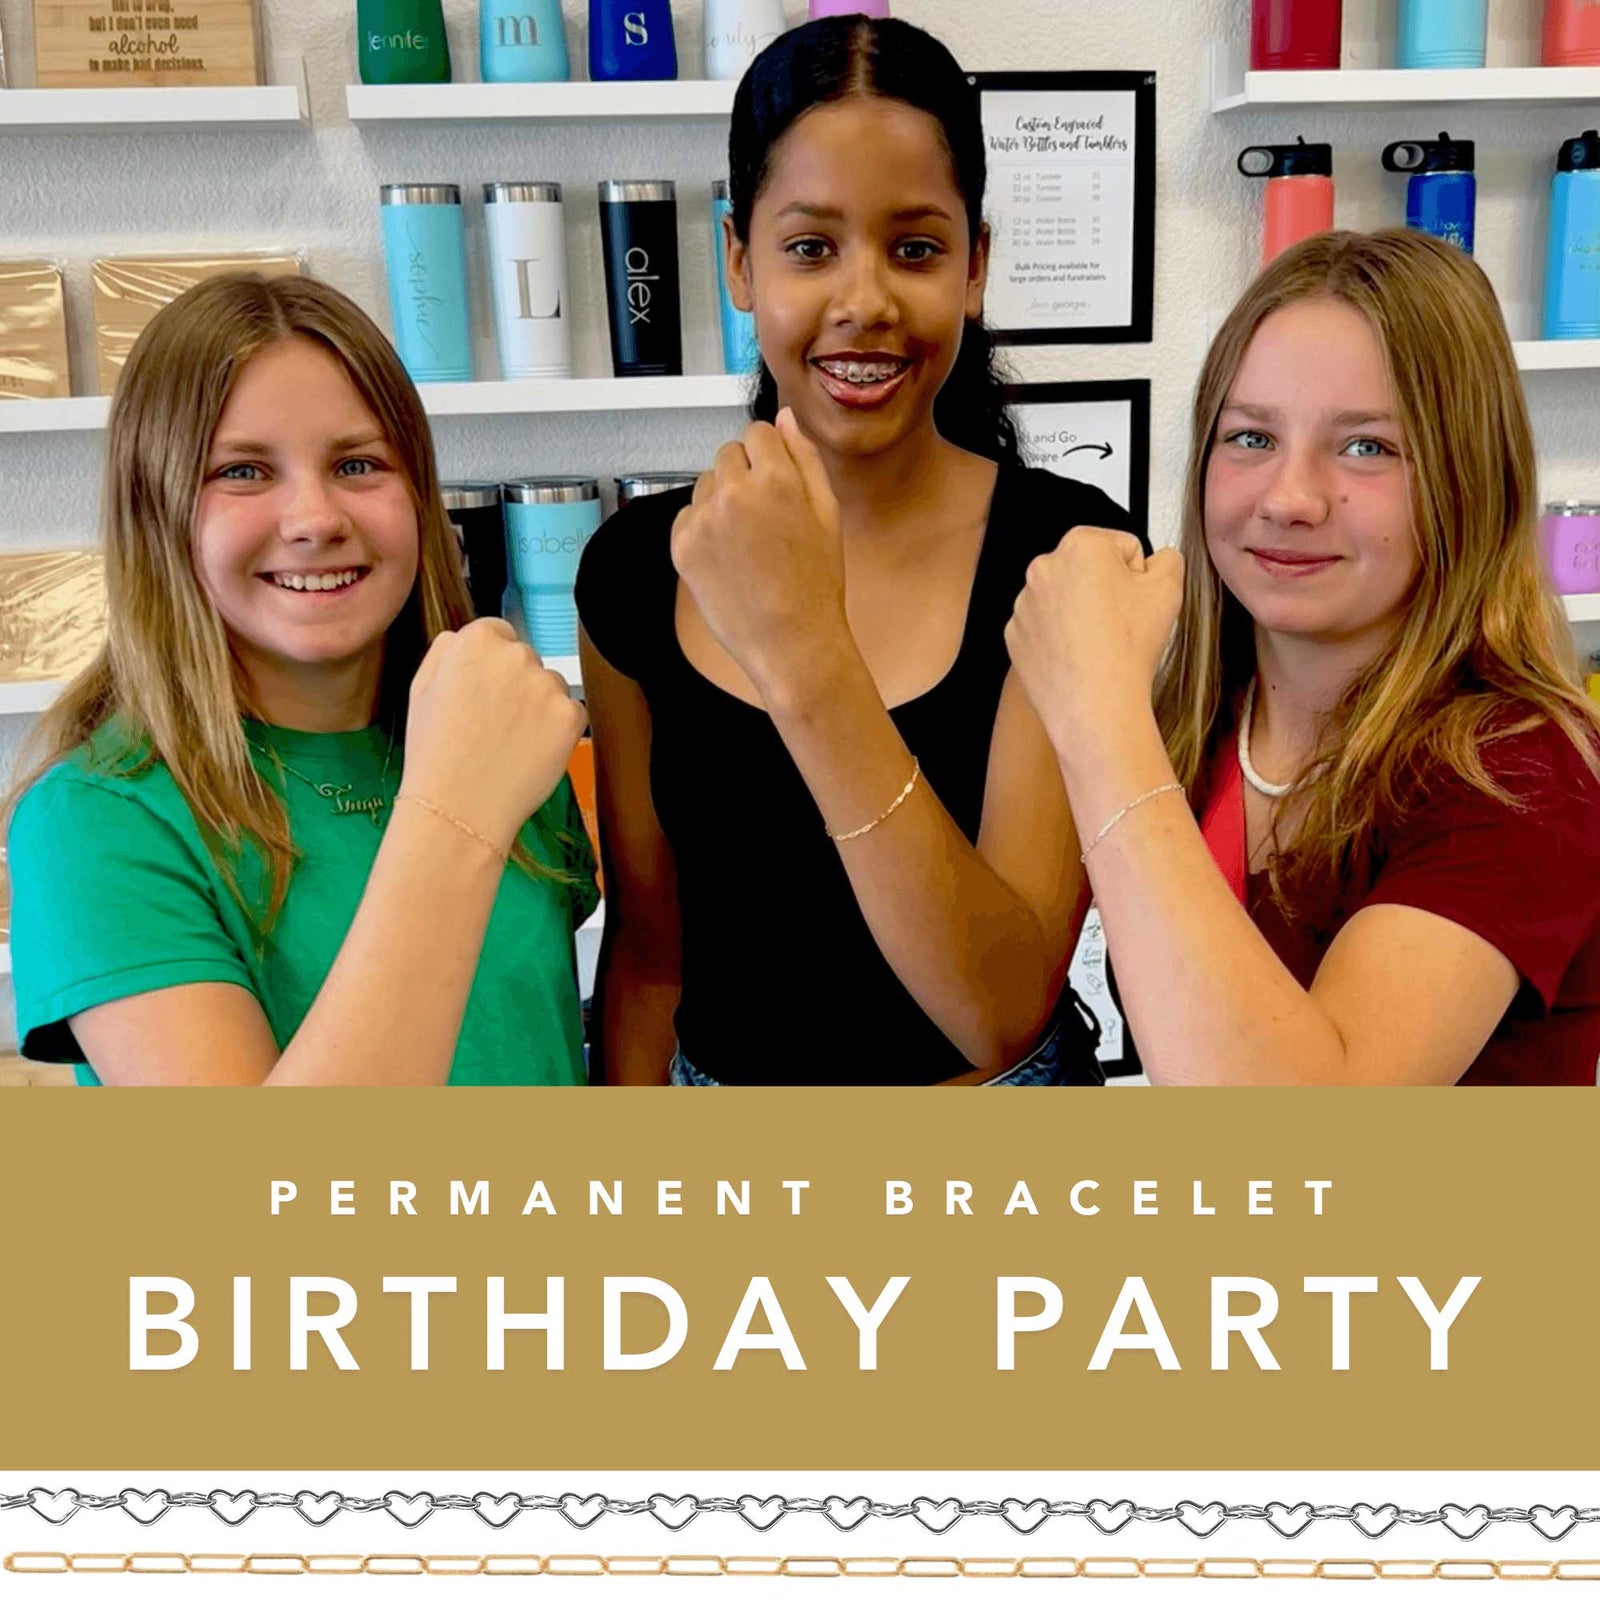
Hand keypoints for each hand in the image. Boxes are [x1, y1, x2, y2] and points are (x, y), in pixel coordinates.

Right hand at [402, 617, 585, 854]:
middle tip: (494, 724)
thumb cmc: (434, 752)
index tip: (485, 691)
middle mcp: (517, 654)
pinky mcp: (571, 715)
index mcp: (476, 640)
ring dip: (539, 706)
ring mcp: (548, 684)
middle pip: (526, 659)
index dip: (490, 665)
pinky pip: (571, 713)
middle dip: (515, 684)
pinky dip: (558, 731)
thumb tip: (465, 637)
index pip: (498, 633)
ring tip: (510, 743)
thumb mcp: (421, 688)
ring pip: (550, 686)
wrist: (459, 806)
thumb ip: (446, 650)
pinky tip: (530, 752)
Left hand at [669, 408, 847, 695]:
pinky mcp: (682, 545)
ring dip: (721, 500)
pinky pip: (688, 516)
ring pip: (705, 484)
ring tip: (746, 543)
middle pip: (728, 454)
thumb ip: (804, 458)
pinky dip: (703, 529)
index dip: (769, 456)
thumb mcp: (828, 514)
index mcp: (777, 477)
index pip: (758, 433)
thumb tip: (782, 417)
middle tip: (764, 519)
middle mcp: (735, 490)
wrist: (790, 642)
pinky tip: (728, 558)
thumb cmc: (816, 581)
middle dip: (744, 475)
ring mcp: (703, 518)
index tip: (777, 485)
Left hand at [1005, 527, 1183, 757]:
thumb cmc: (1125, 648)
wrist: (1095, 704)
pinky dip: (1062, 639)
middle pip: (1090, 572)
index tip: (1137, 601)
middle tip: (1121, 624)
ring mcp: (1024, 604)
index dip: (1138, 576)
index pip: (1122, 547)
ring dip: (1083, 615)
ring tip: (1101, 643)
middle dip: (1107, 592)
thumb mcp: (1169, 588)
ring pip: (1066, 600)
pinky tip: (1080, 656)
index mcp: (1080, 545)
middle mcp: (1043, 568)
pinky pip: (1046, 628)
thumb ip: (1168, 559)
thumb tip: (1159, 559)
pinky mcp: (1016, 635)